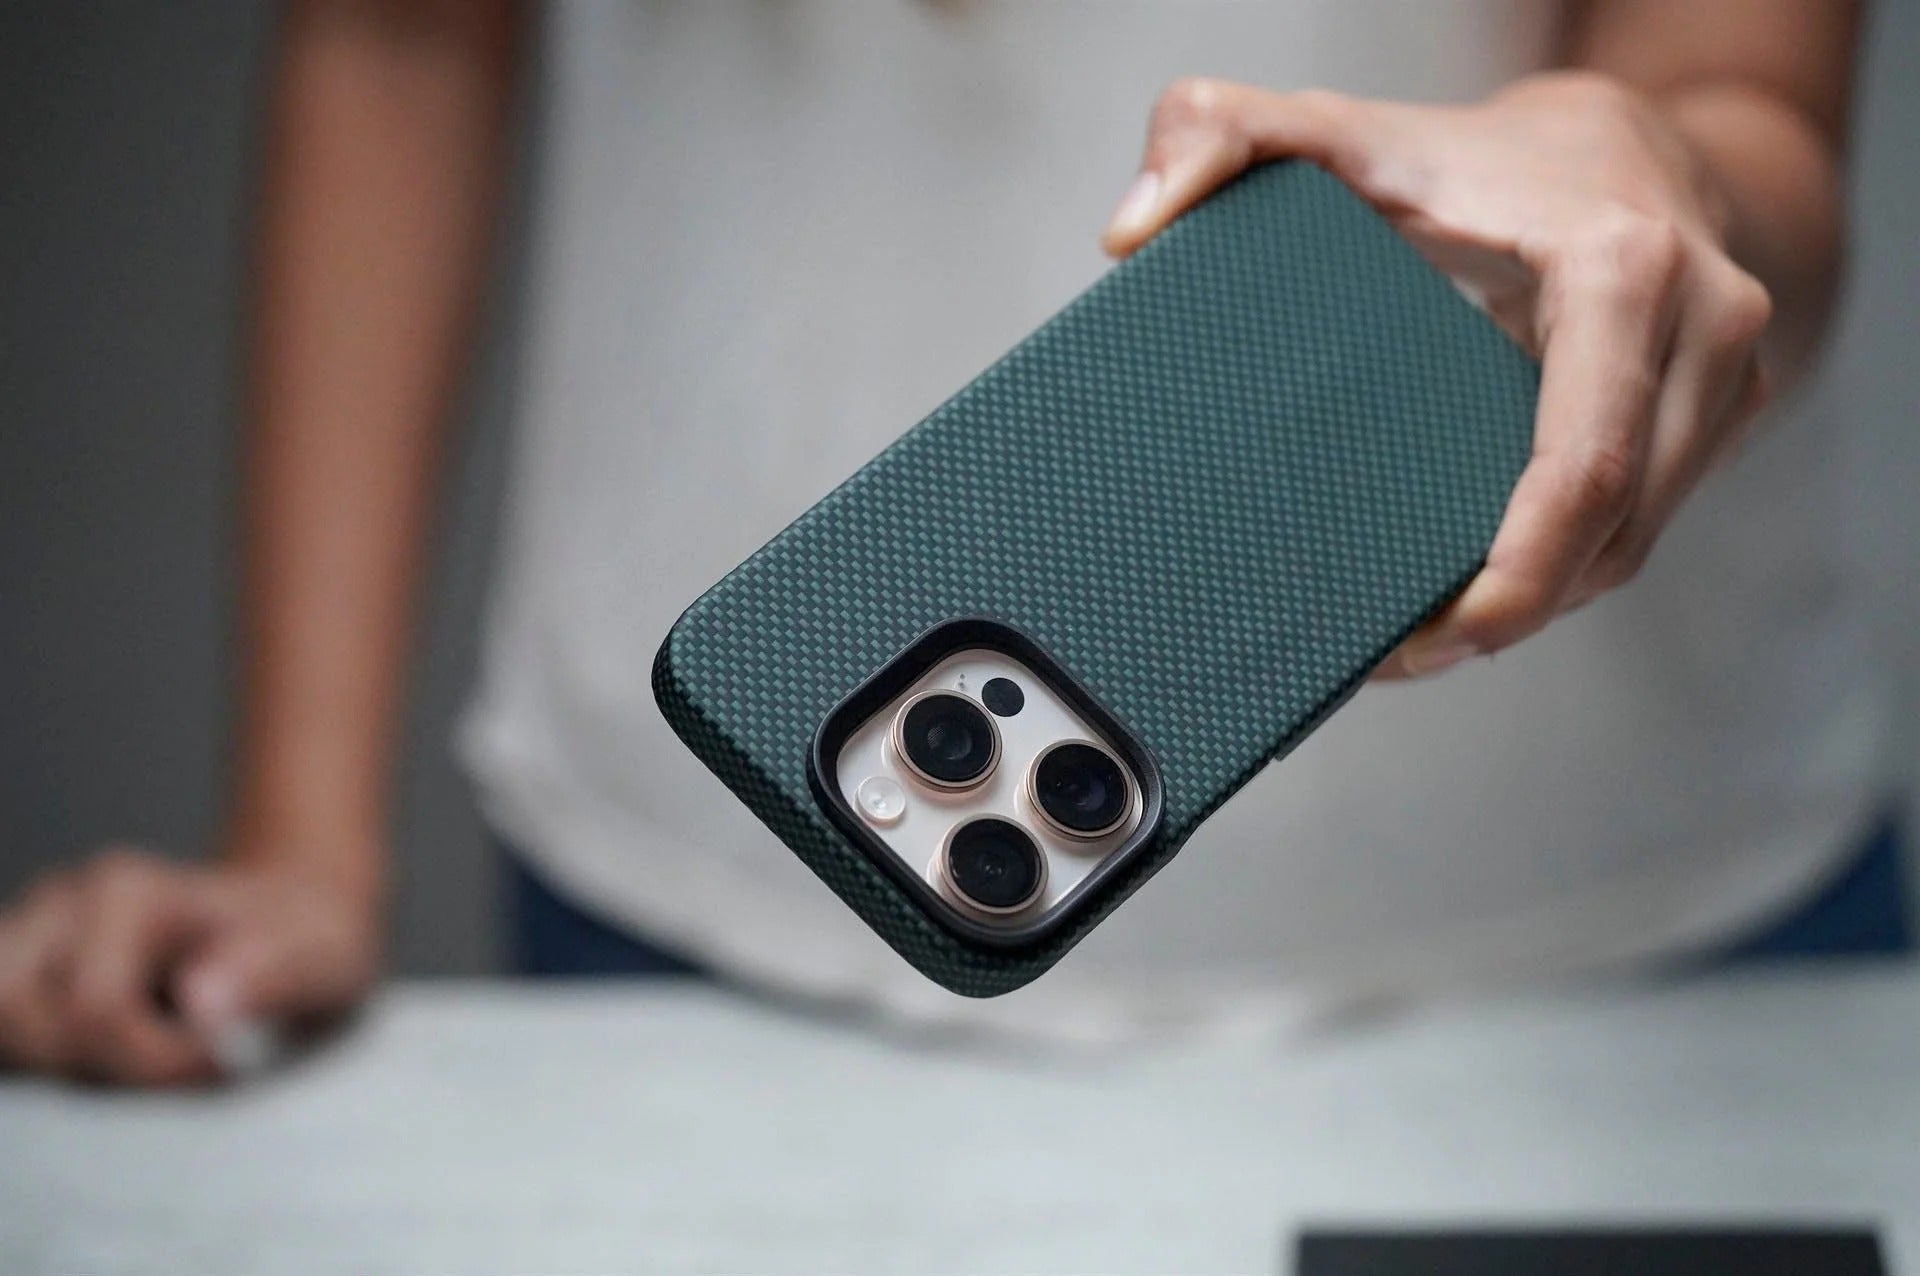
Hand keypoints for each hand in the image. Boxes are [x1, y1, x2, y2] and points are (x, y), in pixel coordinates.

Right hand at [0, 847, 379, 1085]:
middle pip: (17, 1016)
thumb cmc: (307, 943)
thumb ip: (271, 975)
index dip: (153, 1061)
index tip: (217, 1063)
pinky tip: (109, 1059)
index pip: (93, 1010)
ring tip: (135, 1062)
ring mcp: (34, 933)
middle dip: (92, 1066)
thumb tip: (204, 1001)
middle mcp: (64, 903)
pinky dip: (42, 1057)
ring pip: (0, 1023)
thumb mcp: (321, 959)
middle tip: (171, 1068)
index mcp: (128, 892)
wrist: (296, 922)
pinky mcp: (24, 970)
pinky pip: (3, 1029)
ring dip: (55, 1063)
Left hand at [1104, 71, 1773, 677]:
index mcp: (1622, 271)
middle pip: (1616, 532)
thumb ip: (1219, 136)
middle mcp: (1705, 327)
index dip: (1511, 580)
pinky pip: (1643, 521)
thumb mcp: (1335, 127)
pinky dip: (1562, 568)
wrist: (1622, 135)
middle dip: (1507, 615)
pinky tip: (1474, 588)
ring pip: (1635, 543)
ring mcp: (1727, 378)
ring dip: (1535, 604)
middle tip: (1395, 658)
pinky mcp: (1721, 414)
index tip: (1425, 641)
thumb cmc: (1472, 148)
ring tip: (1420, 638)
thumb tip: (1132, 229)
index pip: (1580, 468)